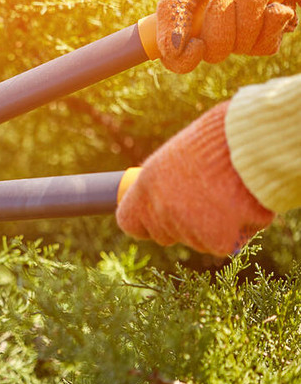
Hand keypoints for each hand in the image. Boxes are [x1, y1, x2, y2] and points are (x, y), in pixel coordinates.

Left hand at [116, 102, 274, 255]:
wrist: (254, 142)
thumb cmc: (222, 139)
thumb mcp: (180, 153)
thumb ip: (167, 180)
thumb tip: (167, 195)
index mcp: (147, 184)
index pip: (129, 222)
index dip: (146, 221)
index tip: (158, 214)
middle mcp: (161, 209)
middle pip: (165, 235)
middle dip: (183, 223)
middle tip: (207, 198)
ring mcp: (186, 227)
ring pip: (198, 241)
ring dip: (215, 225)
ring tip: (231, 192)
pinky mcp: (216, 239)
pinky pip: (226, 244)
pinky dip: (239, 230)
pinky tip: (245, 204)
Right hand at [159, 0, 297, 72]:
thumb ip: (172, 13)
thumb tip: (170, 51)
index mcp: (190, 25)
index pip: (179, 61)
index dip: (186, 60)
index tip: (196, 44)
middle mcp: (216, 34)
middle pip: (214, 54)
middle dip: (221, 22)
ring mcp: (244, 36)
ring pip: (242, 47)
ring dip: (248, 12)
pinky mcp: (271, 33)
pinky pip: (267, 45)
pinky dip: (270, 20)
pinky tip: (271, 3)